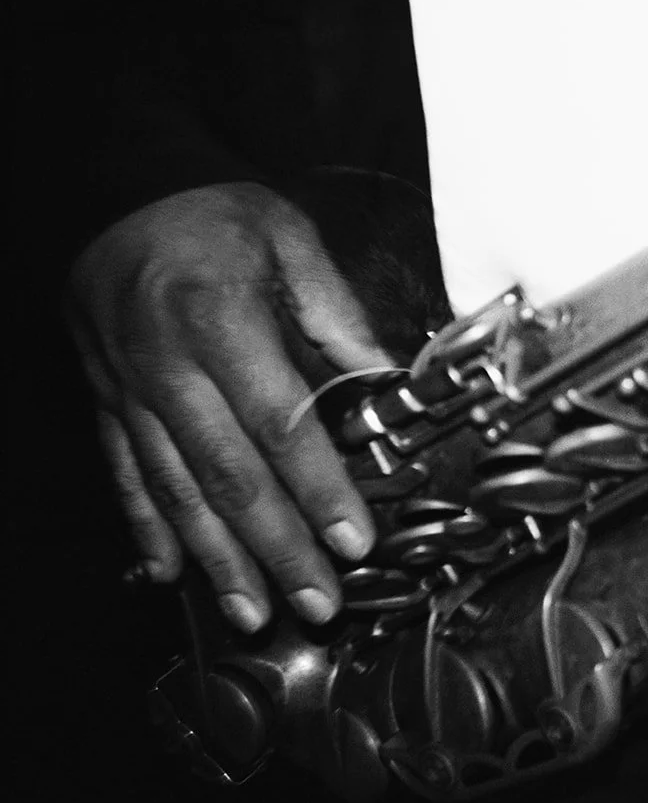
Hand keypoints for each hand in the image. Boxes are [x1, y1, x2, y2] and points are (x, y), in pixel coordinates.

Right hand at [66, 182, 395, 631]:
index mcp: (219, 319)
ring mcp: (127, 388)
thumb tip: (388, 383)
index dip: (318, 487)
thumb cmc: (218, 213)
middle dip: (276, 549)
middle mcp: (166, 363)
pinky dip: (146, 528)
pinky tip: (170, 574)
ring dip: (217, 558)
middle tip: (317, 604)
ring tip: (254, 613)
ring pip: (175, 489)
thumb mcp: (291, 239)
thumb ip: (338, 316)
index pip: (280, 421)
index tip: (354, 540)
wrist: (119, 189)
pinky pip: (125, 473)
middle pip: (228, 473)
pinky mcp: (104, 400)